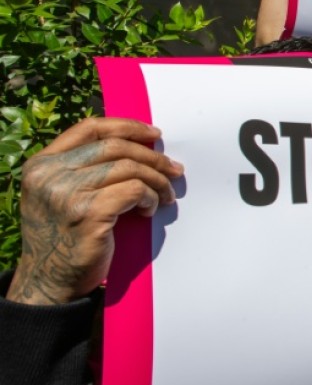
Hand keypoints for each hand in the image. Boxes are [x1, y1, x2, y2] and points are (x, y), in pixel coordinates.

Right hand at [8, 118, 182, 305]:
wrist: (49, 282)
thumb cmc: (64, 237)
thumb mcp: (59, 195)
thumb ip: (82, 169)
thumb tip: (138, 146)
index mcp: (41, 165)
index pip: (89, 128)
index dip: (126, 126)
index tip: (154, 134)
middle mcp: (50, 175)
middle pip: (116, 147)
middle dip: (152, 157)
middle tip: (174, 169)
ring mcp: (66, 194)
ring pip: (129, 168)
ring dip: (157, 180)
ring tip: (166, 194)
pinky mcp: (88, 214)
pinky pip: (135, 191)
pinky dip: (150, 197)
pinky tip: (150, 209)